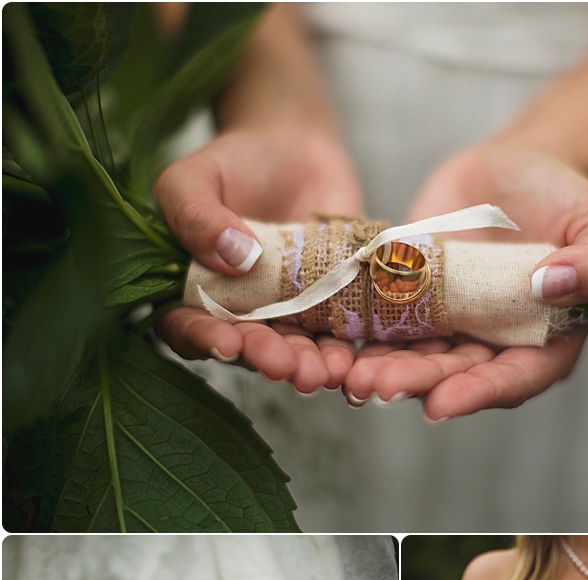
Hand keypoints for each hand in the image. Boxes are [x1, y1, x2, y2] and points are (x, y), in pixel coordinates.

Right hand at [155, 126, 363, 390]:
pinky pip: (335, 336)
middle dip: (265, 358)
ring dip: (306, 366)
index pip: (187, 327)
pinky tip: (349, 363)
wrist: (296, 148)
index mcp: (193, 292)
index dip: (204, 340)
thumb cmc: (234, 162)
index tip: (226, 343)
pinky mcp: (328, 309)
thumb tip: (235, 256)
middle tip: (282, 364)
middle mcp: (238, 314)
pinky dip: (343, 351)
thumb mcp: (195, 177)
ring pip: (293, 351)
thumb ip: (196, 215)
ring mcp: (285, 316)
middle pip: (247, 348)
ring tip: (320, 373)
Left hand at [342, 143, 587, 417]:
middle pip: (455, 376)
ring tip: (352, 375)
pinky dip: (361, 337)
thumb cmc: (567, 198)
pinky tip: (334, 345)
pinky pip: (386, 326)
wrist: (512, 167)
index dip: (477, 394)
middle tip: (378, 387)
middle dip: (417, 384)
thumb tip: (555, 286)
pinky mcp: (413, 303)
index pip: (513, 379)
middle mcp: (492, 347)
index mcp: (543, 343)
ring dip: (383, 369)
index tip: (440, 405)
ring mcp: (450, 328)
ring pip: (416, 358)